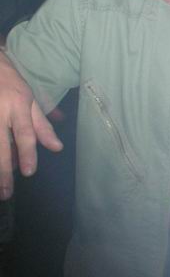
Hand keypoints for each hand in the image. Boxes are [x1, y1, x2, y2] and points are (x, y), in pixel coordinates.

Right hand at [0, 52, 62, 199]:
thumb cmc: (9, 83)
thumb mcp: (28, 99)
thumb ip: (41, 125)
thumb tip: (57, 148)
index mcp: (17, 106)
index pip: (24, 133)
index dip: (27, 153)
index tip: (29, 172)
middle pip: (1, 146)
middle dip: (4, 172)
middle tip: (7, 193)